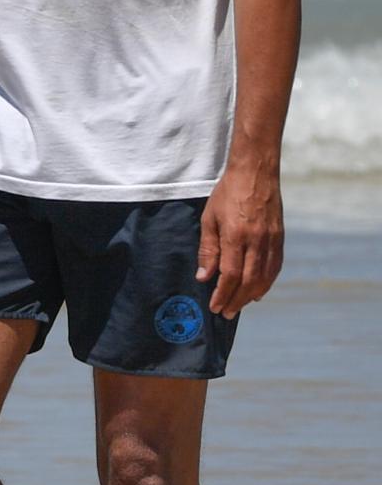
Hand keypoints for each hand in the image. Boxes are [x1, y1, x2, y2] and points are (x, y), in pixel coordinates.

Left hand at [196, 166, 283, 318]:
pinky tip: (258, 291)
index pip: (230, 274)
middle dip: (236, 300)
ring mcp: (272, 239)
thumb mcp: (210, 218)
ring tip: (239, 305)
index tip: (215, 306)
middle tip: (226, 312)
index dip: (223, 294)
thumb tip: (204, 277)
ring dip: (251, 295)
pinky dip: (267, 282)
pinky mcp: (280, 237)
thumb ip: (208, 249)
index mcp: (236, 235)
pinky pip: (275, 266)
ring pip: (264, 277)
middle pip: (249, 281)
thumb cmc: (227, 193)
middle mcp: (257, 240)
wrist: (256, 172)